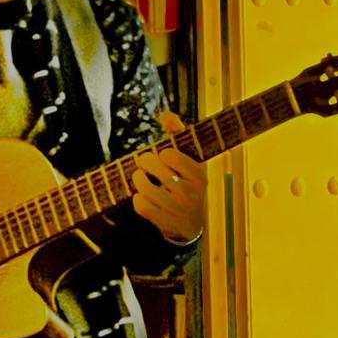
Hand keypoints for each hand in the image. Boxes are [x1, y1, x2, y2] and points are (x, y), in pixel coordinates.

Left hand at [132, 111, 205, 244]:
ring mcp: (177, 209)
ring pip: (145, 187)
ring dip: (139, 179)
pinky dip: (138, 198)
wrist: (192, 224)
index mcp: (199, 175)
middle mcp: (191, 193)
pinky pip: (141, 205)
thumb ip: (179, 135)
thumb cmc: (188, 183)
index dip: (163, 153)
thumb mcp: (191, 160)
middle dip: (145, 161)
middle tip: (144, 162)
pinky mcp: (164, 222)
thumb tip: (164, 114)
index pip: (171, 155)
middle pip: (155, 167)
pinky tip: (143, 196)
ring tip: (141, 177)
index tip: (164, 156)